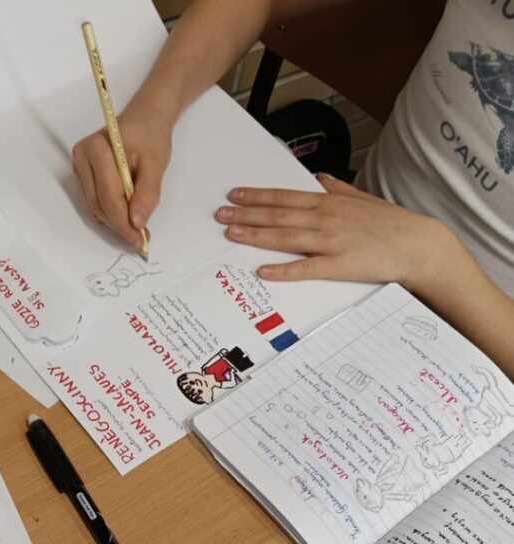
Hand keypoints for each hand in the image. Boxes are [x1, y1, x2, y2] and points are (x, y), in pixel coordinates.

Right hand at [72, 103, 171, 250]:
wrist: (145, 120)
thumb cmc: (150, 136)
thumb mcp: (156, 163)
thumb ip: (147, 193)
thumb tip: (137, 222)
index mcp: (96, 149)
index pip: (109, 196)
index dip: (124, 222)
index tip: (140, 239)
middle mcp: (82, 158)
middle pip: (100, 205)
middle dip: (121, 225)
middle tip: (142, 239)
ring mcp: (80, 168)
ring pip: (97, 208)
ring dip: (117, 222)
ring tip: (138, 226)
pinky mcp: (84, 177)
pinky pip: (97, 204)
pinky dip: (113, 214)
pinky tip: (128, 215)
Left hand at [214, 175, 455, 294]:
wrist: (417, 244)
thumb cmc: (391, 224)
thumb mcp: (363, 199)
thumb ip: (339, 189)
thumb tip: (321, 180)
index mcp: (329, 202)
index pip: (285, 197)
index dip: (257, 196)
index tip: (234, 195)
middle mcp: (326, 219)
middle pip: (278, 215)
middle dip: (246, 214)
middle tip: (220, 215)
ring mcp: (331, 241)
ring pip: (286, 237)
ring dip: (257, 236)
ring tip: (232, 235)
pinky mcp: (340, 265)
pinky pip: (307, 268)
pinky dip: (285, 269)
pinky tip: (265, 270)